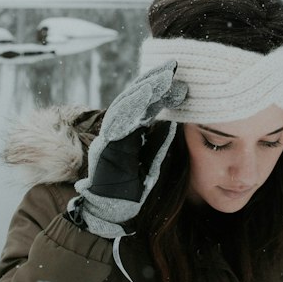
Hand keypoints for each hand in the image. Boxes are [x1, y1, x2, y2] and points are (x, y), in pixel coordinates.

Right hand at [69, 61, 187, 237]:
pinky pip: (117, 128)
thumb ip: (162, 143)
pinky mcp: (104, 151)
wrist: (111, 213)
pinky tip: (145, 103)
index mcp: (128, 132)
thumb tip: (178, 124)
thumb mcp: (154, 161)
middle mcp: (116, 131)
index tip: (176, 74)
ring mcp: (108, 139)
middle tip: (171, 68)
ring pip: (124, 108)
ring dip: (143, 92)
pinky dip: (130, 114)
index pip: (144, 103)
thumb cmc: (133, 190)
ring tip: (161, 81)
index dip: (158, 86)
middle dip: (151, 81)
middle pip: (133, 99)